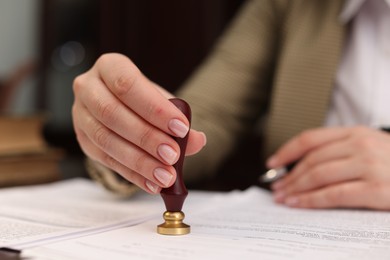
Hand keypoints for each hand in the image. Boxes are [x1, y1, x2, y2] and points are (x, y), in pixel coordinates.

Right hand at [72, 53, 205, 193]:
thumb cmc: (144, 99)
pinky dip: (132, 174)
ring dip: (139, 161)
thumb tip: (197, 140)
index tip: (181, 128)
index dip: (154, 108)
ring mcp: (80, 115)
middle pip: (112, 113)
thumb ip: (179, 119)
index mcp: (109, 66)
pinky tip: (152, 183)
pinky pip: (105, 161)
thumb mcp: (162, 102)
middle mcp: (88, 87)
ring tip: (165, 176)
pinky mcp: (83, 140)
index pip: (127, 85)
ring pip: (105, 140)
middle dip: (146, 137)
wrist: (126, 105)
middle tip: (173, 155)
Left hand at [267, 127, 389, 209]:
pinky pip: (334, 195)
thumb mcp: (371, 147)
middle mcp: (361, 145)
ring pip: (318, 177)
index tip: (273, 163)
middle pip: (311, 160)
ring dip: (295, 189)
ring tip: (283, 197)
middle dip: (289, 176)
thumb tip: (304, 165)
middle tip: (276, 187)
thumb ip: (341, 151)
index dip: (286, 151)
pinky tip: (299, 204)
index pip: (310, 139)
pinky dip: (311, 200)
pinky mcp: (377, 189)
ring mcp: (370, 166)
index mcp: (356, 132)